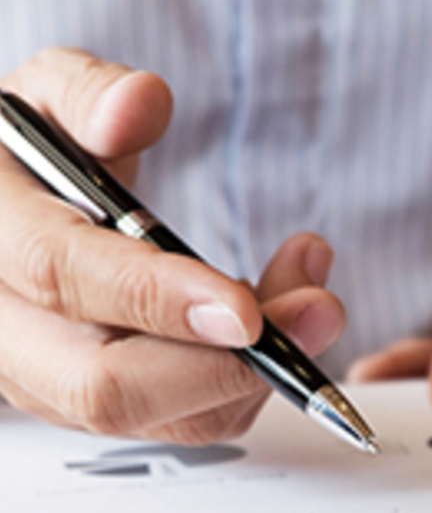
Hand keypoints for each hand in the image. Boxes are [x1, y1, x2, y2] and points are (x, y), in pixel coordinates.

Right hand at [0, 48, 344, 442]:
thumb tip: (142, 102)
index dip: (160, 298)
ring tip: (312, 295)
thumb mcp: (44, 99)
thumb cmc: (27, 159)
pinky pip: (187, 418)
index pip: (63, 278)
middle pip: (107, 387)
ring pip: (161, 417)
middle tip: (319, 314)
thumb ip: (89, 94)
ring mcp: (51, 383)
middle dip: (227, 365)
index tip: (244, 307)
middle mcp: (6, 332)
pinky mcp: (102, 406)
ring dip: (259, 371)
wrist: (7, 217)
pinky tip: (278, 320)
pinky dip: (251, 379)